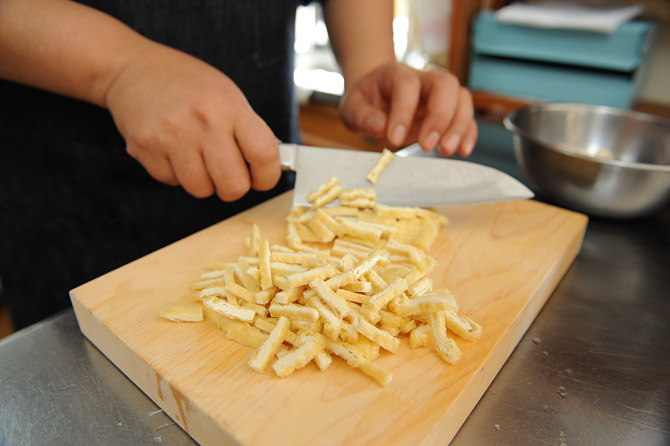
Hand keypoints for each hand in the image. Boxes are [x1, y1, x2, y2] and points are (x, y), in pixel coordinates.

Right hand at [104, 43, 280, 200]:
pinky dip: (176, 174)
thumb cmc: (188, 84)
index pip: (264, 154)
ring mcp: (171, 136)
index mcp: (230, 106)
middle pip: (233, 185)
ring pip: (201, 190)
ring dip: (203, 182)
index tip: (262, 178)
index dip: (268, 176)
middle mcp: (203, 121)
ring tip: (197, 157)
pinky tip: (172, 150)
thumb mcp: (228, 96)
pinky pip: (172, 182)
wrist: (133, 68)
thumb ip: (248, 130)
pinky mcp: (145, 148)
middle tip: (228, 175)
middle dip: (234, 188)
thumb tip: (268, 167)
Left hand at [339, 61, 476, 156]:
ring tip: (447, 150)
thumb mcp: (352, 108)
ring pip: (461, 98)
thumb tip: (380, 126)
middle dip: (439, 115)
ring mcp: (439, 94)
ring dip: (458, 125)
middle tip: (427, 145)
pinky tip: (462, 151)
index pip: (407, 85)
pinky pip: (467, 117)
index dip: (403, 111)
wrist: (375, 97)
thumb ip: (361, 116)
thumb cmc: (365, 102)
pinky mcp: (449, 111)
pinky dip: (468, 133)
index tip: (394, 139)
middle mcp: (423, 79)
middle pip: (445, 84)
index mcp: (396, 74)